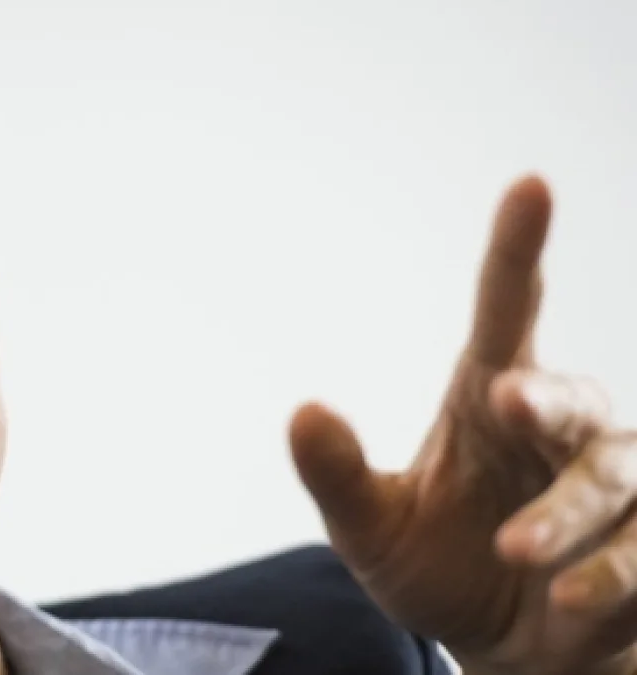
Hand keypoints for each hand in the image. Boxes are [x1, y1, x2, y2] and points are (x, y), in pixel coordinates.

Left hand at [288, 176, 636, 674]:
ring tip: (519, 554)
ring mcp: (612, 483)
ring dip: (568, 514)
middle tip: (510, 403)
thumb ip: (339, 477)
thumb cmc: (434, 567)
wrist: (499, 650)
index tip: (530, 184)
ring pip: (615, 472)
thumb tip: (304, 411)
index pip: (507, 311)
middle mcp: (556, 429)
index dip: (519, 249)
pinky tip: (571, 604)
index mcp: (487, 398)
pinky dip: (613, 576)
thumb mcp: (371, 530)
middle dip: (546, 398)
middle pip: (568, 394)